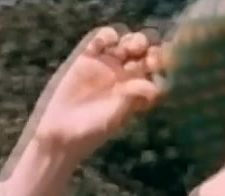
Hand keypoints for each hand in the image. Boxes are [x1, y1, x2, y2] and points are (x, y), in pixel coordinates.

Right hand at [29, 26, 162, 162]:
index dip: (161, 64)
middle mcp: (126, 75)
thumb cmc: (93, 129)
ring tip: (127, 49)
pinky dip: (107, 36)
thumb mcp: (117, 116)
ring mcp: (108, 64)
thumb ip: (133, 98)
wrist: (63, 131)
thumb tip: (154, 86)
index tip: (157, 65)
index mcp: (139, 89)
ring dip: (132, 40)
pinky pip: (102, 38)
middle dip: (149, 48)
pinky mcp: (87, 57)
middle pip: (146, 51)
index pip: (158, 70)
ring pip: (128, 41)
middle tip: (145, 54)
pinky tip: (104, 44)